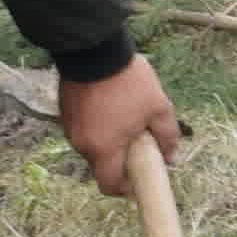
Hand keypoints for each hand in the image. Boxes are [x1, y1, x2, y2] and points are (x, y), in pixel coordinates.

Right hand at [56, 55, 185, 197]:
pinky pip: (82, 126)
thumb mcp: (158, 108)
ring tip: (124, 116)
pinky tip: (109, 104)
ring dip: (106, 139)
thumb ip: (168, 137)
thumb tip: (171, 157)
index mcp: (103, 149)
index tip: (136, 178)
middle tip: (137, 140)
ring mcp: (70, 126)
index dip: (124, 187)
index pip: (109, 185)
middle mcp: (82, 143)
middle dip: (118, 158)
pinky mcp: (65, 109)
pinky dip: (95, 123)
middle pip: (100, 164)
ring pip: (91, 144)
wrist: (95, 49)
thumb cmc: (129, 82)